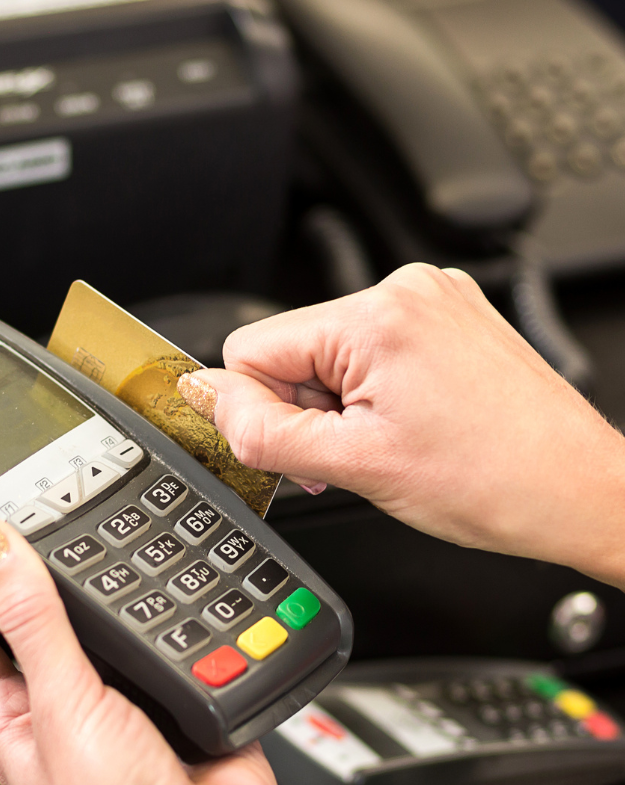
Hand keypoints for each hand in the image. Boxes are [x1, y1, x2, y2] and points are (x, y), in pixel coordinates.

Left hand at [0, 518, 439, 784]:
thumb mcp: (61, 714)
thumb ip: (33, 625)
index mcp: (9, 712)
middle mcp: (57, 700)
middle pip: (17, 616)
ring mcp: (115, 694)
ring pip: (89, 617)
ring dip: (85, 578)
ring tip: (62, 532)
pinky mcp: (171, 690)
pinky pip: (158, 629)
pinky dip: (158, 600)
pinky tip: (153, 578)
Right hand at [179, 263, 624, 588]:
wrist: (580, 493)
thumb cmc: (496, 482)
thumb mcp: (354, 467)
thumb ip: (261, 431)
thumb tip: (205, 397)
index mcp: (376, 317)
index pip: (250, 349)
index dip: (261, 411)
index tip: (301, 450)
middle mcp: (406, 291)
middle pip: (291, 349)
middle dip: (305, 409)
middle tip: (352, 456)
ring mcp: (433, 300)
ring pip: (329, 354)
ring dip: (338, 405)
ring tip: (388, 444)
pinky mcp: (448, 317)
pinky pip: (372, 351)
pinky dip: (372, 392)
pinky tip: (406, 425)